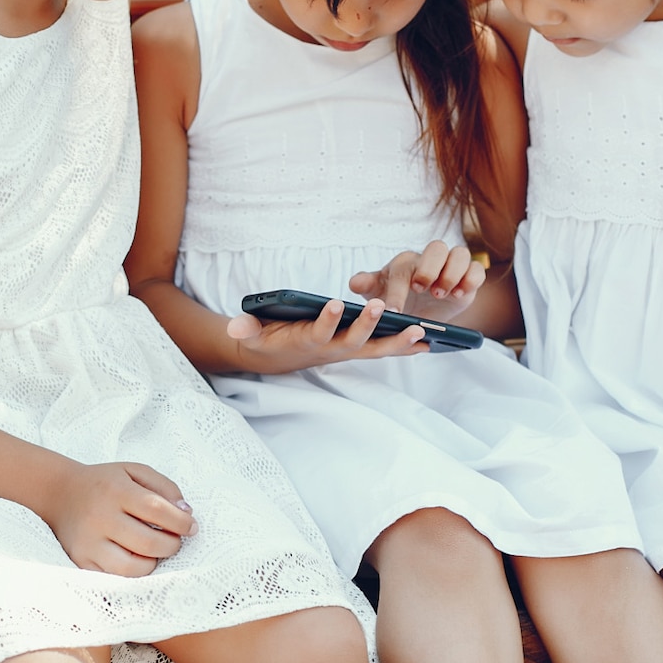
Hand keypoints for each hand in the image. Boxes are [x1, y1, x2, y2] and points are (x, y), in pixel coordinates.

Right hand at [41, 461, 197, 576]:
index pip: (157, 510)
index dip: (181, 522)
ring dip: (154, 562)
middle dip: (172, 545)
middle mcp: (100, 518)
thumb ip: (164, 487)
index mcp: (116, 490)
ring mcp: (89, 543)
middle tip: (175, 540)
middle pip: (148, 542)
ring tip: (156, 550)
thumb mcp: (134, 471)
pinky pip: (116, 577)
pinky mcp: (82, 561)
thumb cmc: (105, 483)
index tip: (192, 527)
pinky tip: (137, 558)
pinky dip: (134, 572)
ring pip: (133, 567)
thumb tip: (186, 513)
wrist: (60, 494)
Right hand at [224, 295, 429, 372]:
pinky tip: (428, 341)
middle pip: (355, 343)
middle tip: (385, 308)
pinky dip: (404, 346)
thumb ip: (246, 329)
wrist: (275, 359)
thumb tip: (233, 328)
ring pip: (376, 349)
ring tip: (422, 330)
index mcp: (308, 342)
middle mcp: (332, 350)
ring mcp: (347, 351)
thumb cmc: (268, 339)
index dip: (326, 320)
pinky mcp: (357, 350)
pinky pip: (384, 350)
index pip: (318, 332)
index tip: (334, 303)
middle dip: (371, 328)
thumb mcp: (254, 333)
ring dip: (398, 341)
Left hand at [348, 240, 483, 320]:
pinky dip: (472, 279)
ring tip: (443, 295)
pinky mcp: (469, 276)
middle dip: (430, 269)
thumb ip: (367, 286)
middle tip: (424, 291)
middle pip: (437, 248)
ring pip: (460, 253)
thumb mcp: (378, 294)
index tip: (395, 312)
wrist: (422, 310)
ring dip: (453, 273)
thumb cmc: (398, 298)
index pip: (402, 269)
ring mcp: (452, 266)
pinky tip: (461, 294)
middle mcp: (430, 259)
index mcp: (405, 263)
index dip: (398, 291)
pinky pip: (477, 269)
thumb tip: (355, 283)